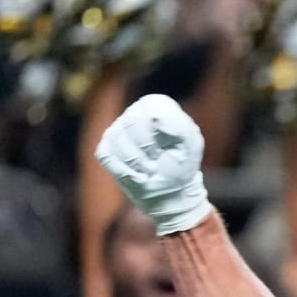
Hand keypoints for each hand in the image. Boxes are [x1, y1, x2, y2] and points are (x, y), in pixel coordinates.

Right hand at [95, 94, 211, 235]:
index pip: (150, 109)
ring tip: (150, 170)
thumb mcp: (190, 146)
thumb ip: (179, 127)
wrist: (170, 191)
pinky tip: (138, 175)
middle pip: (130, 123)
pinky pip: (107, 156)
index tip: (169, 146)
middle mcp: (133, 113)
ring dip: (138, 163)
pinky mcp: (106, 148)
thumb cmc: (181, 164)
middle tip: (158, 161)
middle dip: (148, 149)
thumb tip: (155, 117)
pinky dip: (126, 171)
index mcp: (156, 105)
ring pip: (117, 139)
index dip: (160, 133)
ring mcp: (116, 130)